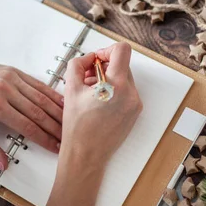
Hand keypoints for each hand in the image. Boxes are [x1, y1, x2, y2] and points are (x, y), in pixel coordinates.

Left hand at [0, 54, 63, 169]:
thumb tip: (3, 165)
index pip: (27, 126)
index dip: (44, 138)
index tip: (55, 147)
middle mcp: (6, 92)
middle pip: (38, 112)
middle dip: (54, 127)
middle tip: (66, 138)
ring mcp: (12, 79)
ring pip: (41, 98)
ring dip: (57, 111)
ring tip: (69, 123)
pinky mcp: (15, 72)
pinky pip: (38, 84)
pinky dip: (52, 94)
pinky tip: (62, 102)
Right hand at [60, 43, 142, 170]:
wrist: (86, 155)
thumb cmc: (77, 127)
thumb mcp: (70, 88)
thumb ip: (78, 64)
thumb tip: (89, 58)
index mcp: (117, 85)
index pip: (122, 50)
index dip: (106, 50)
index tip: (96, 59)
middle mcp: (131, 93)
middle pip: (122, 64)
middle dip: (104, 66)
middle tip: (87, 78)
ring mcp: (135, 104)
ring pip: (124, 78)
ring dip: (108, 79)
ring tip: (91, 93)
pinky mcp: (134, 112)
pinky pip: (126, 92)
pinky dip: (114, 91)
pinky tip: (98, 102)